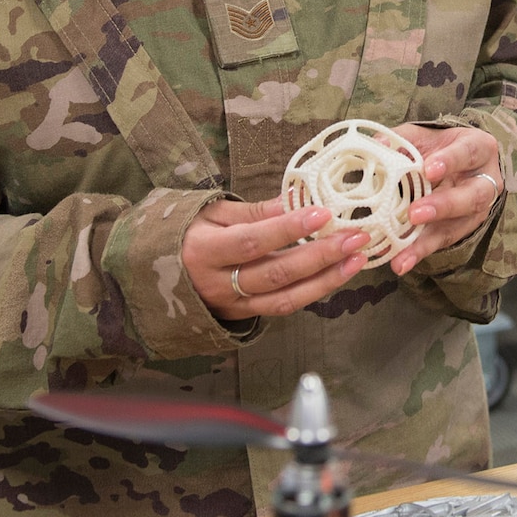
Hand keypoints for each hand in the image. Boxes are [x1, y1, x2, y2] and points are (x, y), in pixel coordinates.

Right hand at [182, 197, 368, 318]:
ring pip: (286, 298)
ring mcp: (233, 305)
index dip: (289, 229)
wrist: (159, 274)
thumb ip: (254, 212)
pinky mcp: (244, 316)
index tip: (322, 212)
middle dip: (321, 256)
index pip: (254, 241)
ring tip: (357, 258)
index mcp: (205, 251)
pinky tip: (338, 274)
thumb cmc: (188, 234)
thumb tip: (294, 200)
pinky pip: (284, 307)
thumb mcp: (212, 213)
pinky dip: (314, 291)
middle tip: (356, 237)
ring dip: (327, 279)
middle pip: (276, 273)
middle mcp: (219, 283)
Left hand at [388, 123, 504, 276]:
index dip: (450, 161)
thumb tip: (375, 144)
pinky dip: (420, 252)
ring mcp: (477, 210)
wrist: (458, 164)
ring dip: (428, 240)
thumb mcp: (425, 136)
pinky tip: (401, 261)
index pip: (467, 153)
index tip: (429, 170)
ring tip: (403, 254)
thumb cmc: (440, 147)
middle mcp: (485, 181)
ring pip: (458, 226)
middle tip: (415, 214)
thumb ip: (402, 139)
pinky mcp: (462, 229)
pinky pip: (443, 242)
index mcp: (478, 149)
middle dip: (443, 206)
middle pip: (473, 196)